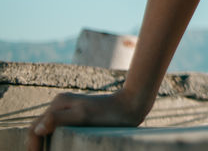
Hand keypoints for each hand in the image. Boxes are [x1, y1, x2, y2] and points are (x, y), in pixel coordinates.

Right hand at [27, 89, 145, 150]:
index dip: (32, 147)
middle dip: (37, 147)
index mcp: (57, 104)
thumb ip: (58, 119)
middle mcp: (60, 105)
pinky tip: (61, 149)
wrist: (131, 105)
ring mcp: (68, 110)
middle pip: (39, 130)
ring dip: (45, 145)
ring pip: (49, 131)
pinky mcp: (77, 116)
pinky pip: (60, 131)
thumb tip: (37, 130)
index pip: (34, 130)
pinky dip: (55, 142)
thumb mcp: (83, 115)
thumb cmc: (109, 112)